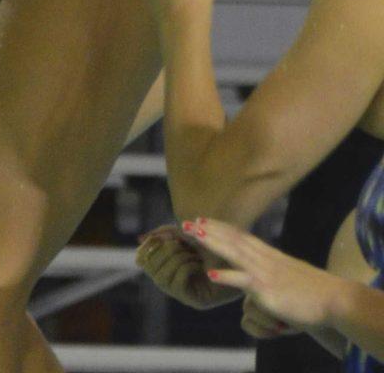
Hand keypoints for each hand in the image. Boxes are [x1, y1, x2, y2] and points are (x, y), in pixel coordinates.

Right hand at [136, 224, 240, 309]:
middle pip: (149, 267)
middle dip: (166, 251)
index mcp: (166, 264)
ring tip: (193, 256)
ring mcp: (183, 292)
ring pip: (161, 276)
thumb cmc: (215, 243)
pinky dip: (185, 268)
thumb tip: (140, 239)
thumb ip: (164, 234)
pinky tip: (198, 266)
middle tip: (183, 246)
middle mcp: (171, 280)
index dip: (150, 248)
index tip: (166, 238)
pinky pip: (177, 283)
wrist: (241, 256)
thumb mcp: (186, 233)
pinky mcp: (195, 302)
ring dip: (177, 259)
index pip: (143, 260)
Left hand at [186, 217, 339, 330]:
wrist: (335, 299)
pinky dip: (226, 277)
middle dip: (207, 230)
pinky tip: (209, 274)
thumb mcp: (287, 274)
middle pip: (231, 239)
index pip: (238, 235)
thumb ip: (270, 270)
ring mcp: (265, 273)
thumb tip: (260, 274)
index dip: (218, 227)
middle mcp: (264, 259)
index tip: (201, 218)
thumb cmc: (311, 291)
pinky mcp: (267, 290)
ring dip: (210, 242)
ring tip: (191, 234)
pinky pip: (243, 281)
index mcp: (268, 254)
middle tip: (184, 221)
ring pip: (233, 253)